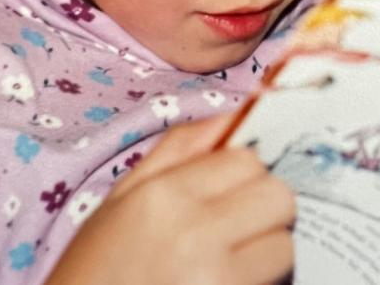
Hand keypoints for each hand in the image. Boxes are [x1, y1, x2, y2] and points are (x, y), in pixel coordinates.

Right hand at [45, 115, 295, 284]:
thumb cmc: (95, 272)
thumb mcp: (120, 203)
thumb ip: (177, 151)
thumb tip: (233, 112)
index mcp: (164, 197)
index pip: (248, 160)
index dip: (245, 174)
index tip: (232, 191)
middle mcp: (195, 235)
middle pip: (277, 197)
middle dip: (265, 209)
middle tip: (237, 228)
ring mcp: (218, 279)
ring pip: (284, 244)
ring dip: (266, 251)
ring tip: (229, 263)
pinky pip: (275, 282)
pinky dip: (261, 281)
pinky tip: (225, 282)